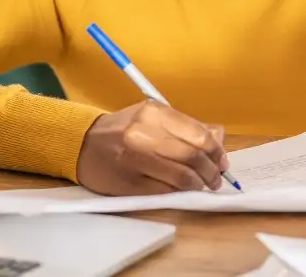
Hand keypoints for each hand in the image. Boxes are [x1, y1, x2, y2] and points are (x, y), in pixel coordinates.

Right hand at [75, 100, 229, 195]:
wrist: (83, 144)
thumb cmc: (124, 129)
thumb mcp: (154, 117)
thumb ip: (187, 126)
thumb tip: (219, 140)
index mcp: (154, 113)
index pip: (199, 136)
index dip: (217, 152)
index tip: (222, 161)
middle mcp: (144, 134)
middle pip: (193, 157)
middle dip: (212, 171)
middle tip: (216, 178)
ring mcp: (136, 160)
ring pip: (182, 177)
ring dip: (199, 185)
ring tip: (203, 186)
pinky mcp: (129, 183)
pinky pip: (166, 191)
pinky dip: (181, 192)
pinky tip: (183, 190)